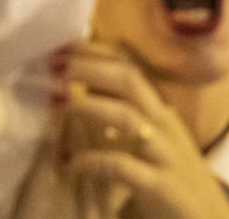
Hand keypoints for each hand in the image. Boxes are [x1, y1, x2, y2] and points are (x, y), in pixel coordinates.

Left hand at [54, 40, 228, 217]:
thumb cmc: (175, 183)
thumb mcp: (152, 145)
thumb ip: (124, 122)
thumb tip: (84, 97)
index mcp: (161, 112)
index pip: (131, 68)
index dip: (98, 52)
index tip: (64, 43)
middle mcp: (164, 125)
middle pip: (128, 80)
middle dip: (89, 67)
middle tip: (53, 61)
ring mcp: (164, 153)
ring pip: (126, 116)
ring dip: (88, 105)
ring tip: (56, 101)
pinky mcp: (159, 185)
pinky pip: (121, 166)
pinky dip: (92, 161)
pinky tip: (69, 164)